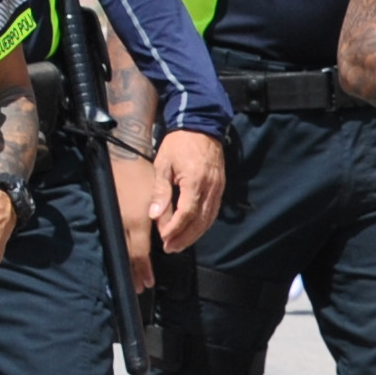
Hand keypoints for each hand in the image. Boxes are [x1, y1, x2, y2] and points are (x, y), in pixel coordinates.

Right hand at [110, 150, 158, 289]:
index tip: (147, 283)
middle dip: (133, 273)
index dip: (143, 269)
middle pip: (127, 256)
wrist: (120, 156)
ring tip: (131, 277)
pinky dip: (120, 250)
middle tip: (138, 288)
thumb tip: (167, 235)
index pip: (139, 253)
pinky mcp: (109, 214)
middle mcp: (123, 223)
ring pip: (119, 248)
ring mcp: (113, 219)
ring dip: (126, 264)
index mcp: (136, 220)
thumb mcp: (158, 194)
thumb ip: (163, 216)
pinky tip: (124, 256)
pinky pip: (115, 238)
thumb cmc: (142, 173)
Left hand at [152, 129, 227, 254]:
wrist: (202, 126)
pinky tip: (193, 231)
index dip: (176, 228)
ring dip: (194, 235)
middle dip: (185, 237)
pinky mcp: (220, 188)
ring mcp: (218, 188)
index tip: (164, 238)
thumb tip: (155, 214)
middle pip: (200, 221)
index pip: (187, 212)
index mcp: (194, 181)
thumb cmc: (179, 143)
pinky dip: (203, 224)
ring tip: (179, 244)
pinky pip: (213, 211)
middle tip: (171, 248)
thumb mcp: (163, 164)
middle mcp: (210, 187)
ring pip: (209, 219)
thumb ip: (161, 191)